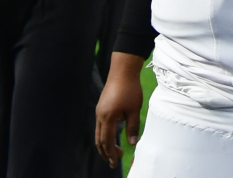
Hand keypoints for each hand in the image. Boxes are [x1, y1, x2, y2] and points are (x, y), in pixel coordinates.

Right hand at [95, 51, 146, 167]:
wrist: (122, 70)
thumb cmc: (130, 89)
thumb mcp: (134, 110)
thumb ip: (133, 127)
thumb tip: (132, 143)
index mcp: (108, 117)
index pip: (107, 141)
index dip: (111, 152)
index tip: (116, 161)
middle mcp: (100, 115)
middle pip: (99, 140)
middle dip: (105, 152)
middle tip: (113, 162)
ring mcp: (99, 111)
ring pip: (98, 133)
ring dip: (104, 145)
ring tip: (113, 153)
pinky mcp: (101, 107)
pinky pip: (100, 126)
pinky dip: (104, 136)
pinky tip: (112, 138)